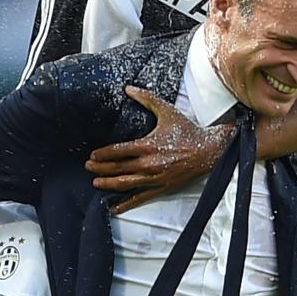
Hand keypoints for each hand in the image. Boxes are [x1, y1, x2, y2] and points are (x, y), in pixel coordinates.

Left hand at [85, 86, 231, 214]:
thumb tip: (128, 88)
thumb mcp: (166, 111)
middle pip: (118, 168)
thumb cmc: (187, 130)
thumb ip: (146, 99)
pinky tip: (114, 207)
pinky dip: (125, 203)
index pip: (119, 151)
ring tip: (95, 182)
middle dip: (100, 168)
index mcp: (148, 145)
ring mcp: (155, 178)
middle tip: (88, 166)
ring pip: (125, 184)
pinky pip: (140, 198)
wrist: (208, 150)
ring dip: (108, 184)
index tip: (93, 154)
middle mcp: (149, 164)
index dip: (104, 153)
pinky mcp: (161, 188)